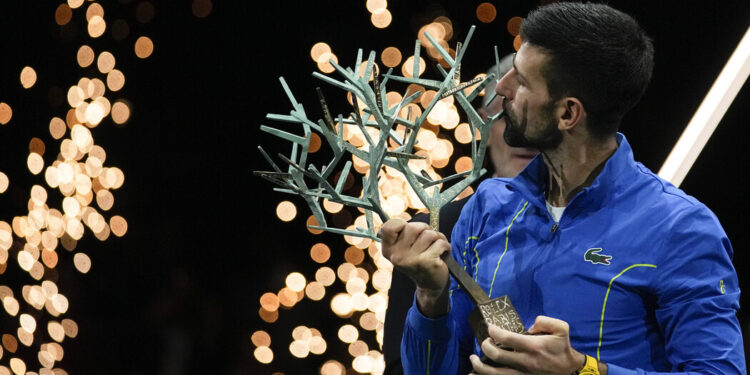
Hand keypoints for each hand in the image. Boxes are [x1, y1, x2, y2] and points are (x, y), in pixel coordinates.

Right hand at [380, 218, 450, 316]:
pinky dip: (446, 246)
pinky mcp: (426, 262)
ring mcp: (411, 260)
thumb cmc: (419, 259)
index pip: (389, 227)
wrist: (430, 285)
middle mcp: (397, 256)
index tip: (409, 231)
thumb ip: (404, 233)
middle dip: (425, 230)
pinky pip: (441, 243)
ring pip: (429, 234)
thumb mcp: (405, 248)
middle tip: (427, 242)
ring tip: (435, 249)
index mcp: (389, 250)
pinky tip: (442, 255)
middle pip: (414, 227)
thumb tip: (414, 216)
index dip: (402, 224)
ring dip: (437, 239)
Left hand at [469, 316, 584, 374]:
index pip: (506, 338)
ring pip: (495, 373)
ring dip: (480, 366)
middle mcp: (525, 362)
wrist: (569, 370)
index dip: (494, 332)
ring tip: (472, 359)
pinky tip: (475, 374)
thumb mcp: (561, 328)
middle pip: (496, 355)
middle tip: (484, 341)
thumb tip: (529, 324)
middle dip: (485, 346)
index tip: (491, 328)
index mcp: (533, 346)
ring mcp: (522, 374)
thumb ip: (545, 320)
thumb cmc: (562, 348)